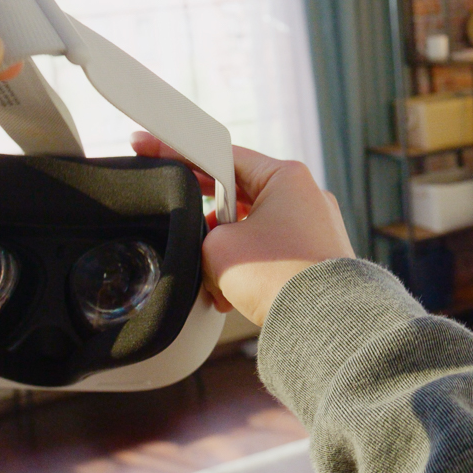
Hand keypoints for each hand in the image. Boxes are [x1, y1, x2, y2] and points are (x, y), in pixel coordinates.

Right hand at [130, 133, 353, 325]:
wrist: (325, 324)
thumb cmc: (278, 278)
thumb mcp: (216, 247)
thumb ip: (203, 233)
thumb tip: (214, 246)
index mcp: (286, 176)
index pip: (220, 154)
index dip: (178, 152)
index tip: (147, 148)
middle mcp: (306, 194)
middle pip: (237, 191)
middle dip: (206, 214)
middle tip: (178, 216)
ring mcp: (315, 225)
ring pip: (251, 226)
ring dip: (226, 249)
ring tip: (216, 278)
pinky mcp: (316, 254)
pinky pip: (270, 249)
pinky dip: (248, 265)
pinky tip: (232, 293)